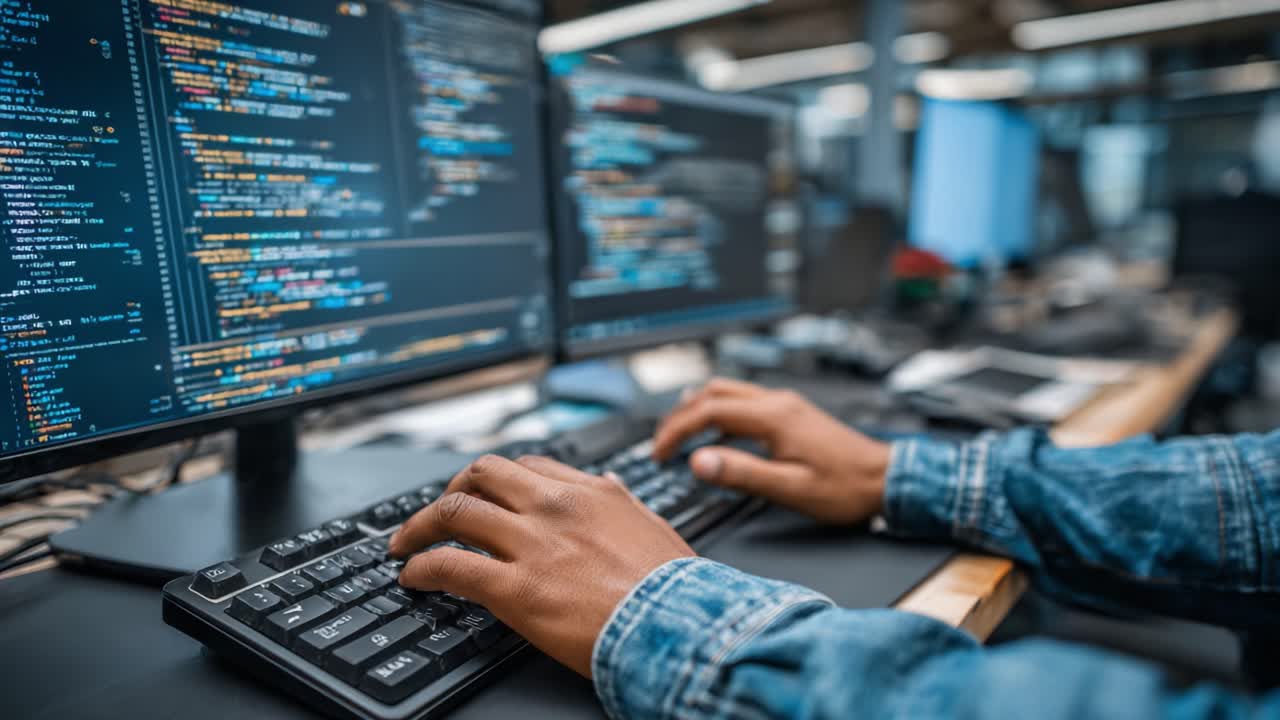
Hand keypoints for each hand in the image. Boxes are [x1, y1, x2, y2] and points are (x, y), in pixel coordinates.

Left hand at [389, 455, 694, 678]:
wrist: (679, 626)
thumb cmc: (675, 588)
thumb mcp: (653, 526)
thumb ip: (622, 503)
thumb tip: (607, 484)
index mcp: (590, 492)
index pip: (527, 465)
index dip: (495, 479)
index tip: (482, 494)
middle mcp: (555, 507)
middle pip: (482, 474)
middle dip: (449, 489)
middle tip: (435, 513)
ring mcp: (532, 544)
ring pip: (456, 511)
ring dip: (421, 526)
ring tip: (406, 545)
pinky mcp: (516, 588)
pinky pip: (450, 565)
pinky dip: (422, 567)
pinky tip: (413, 577)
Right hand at [653, 378, 891, 524]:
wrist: (887, 479)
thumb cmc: (846, 488)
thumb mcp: (790, 489)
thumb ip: (742, 473)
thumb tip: (699, 462)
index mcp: (773, 417)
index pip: (708, 411)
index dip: (676, 430)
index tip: (658, 453)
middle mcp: (777, 402)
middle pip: (713, 394)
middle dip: (680, 416)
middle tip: (661, 443)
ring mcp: (785, 404)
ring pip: (729, 392)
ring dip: (699, 409)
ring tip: (680, 434)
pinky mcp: (792, 412)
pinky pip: (746, 401)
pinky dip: (721, 411)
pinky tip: (718, 432)